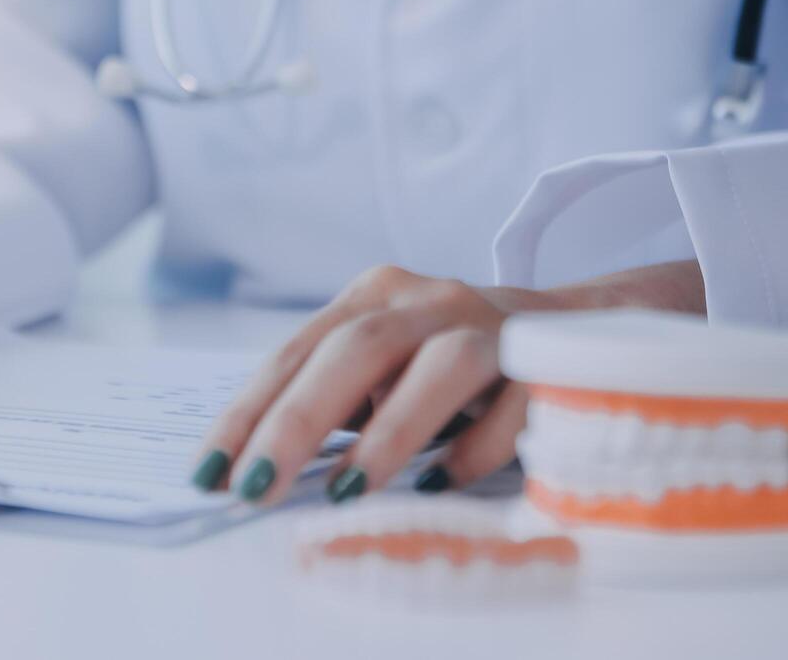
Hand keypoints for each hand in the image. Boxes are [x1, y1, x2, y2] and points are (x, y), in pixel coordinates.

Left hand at [191, 261, 705, 504]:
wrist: (577, 325)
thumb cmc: (454, 362)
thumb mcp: (387, 369)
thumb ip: (337, 403)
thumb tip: (262, 472)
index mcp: (374, 296)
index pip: (296, 352)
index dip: (249, 412)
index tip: (210, 471)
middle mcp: (428, 299)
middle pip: (355, 349)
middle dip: (298, 422)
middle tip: (258, 488)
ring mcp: (490, 324)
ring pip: (438, 366)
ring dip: (387, 433)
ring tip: (345, 491)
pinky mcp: (547, 358)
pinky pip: (512, 404)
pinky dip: (474, 449)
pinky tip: (441, 485)